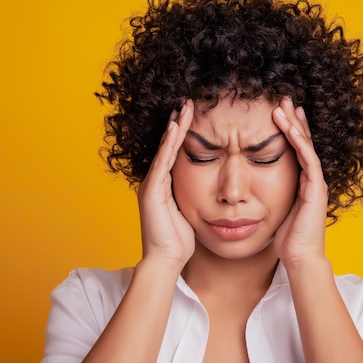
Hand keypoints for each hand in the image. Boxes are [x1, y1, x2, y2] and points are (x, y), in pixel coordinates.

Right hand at [137, 99, 195, 270]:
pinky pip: (163, 161)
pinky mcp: (152, 190)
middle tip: (189, 102)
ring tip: (184, 107)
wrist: (165, 260)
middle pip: (169, 145)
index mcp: (164, 185)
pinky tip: (176, 127)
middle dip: (179, 123)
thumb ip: (194, 198)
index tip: (194, 115)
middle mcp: (156, 180)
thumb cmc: (178, 241)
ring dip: (175, 127)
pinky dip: (169, 143)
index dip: (184, 133)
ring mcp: (152, 184)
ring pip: (165, 148)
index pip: (175, 152)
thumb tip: (210, 190)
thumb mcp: (189, 212)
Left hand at [271, 97, 328, 267]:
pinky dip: (299, 141)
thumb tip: (247, 189)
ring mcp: (315, 182)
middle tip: (282, 99)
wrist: (299, 257)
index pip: (294, 149)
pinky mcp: (316, 188)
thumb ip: (266, 196)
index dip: (287, 130)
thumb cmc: (285, 238)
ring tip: (284, 105)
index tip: (276, 112)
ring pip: (306, 145)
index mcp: (301, 181)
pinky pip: (308, 158)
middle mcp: (310, 178)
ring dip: (295, 124)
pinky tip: (290, 127)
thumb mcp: (272, 210)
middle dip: (293, 119)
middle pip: (302, 141)